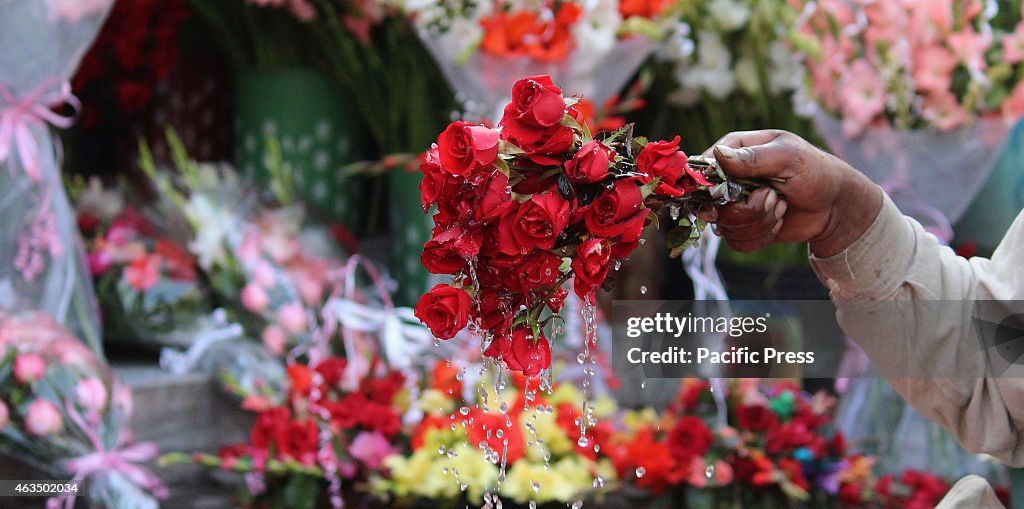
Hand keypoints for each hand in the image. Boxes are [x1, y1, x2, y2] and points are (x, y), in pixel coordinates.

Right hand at [697, 130, 881, 256]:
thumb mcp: (788, 156)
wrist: (835, 205)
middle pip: (711, 203)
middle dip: (746, 207)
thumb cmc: (816, 171)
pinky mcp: (743, 228)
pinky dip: (762, 235)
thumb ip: (753, 157)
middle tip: (773, 197)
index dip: (708, 185)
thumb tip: (718, 155)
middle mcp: (729, 179)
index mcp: (735, 151)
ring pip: (725, 226)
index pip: (703, 168)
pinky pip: (736, 242)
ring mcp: (734, 205)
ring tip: (781, 205)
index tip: (728, 194)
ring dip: (759, 221)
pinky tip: (778, 220)